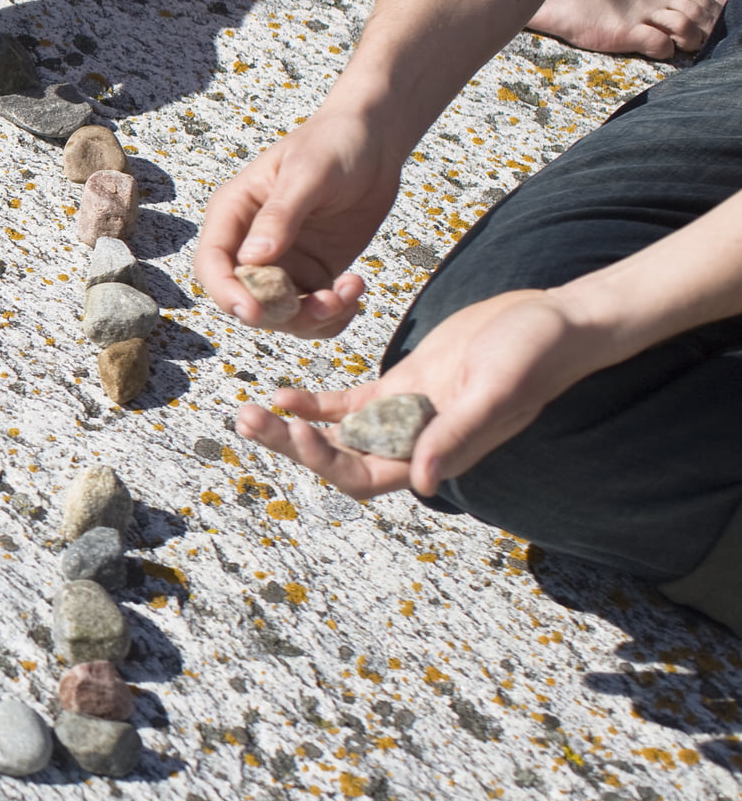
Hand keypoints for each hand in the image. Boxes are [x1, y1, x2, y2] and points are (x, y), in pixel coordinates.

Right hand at [194, 108, 407, 335]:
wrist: (375, 142)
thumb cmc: (332, 144)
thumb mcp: (306, 174)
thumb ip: (279, 216)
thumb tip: (252, 259)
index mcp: (233, 213)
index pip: (213, 263)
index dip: (226, 292)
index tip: (254, 311)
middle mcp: (250, 243)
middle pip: (246, 298)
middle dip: (281, 313)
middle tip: (325, 303)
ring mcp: (283, 261)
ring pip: (281, 314)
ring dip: (313, 318)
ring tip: (348, 294)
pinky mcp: (313, 272)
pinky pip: (314, 311)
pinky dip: (334, 315)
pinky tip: (355, 290)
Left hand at [235, 287, 605, 498]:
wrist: (555, 319)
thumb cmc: (536, 354)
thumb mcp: (496, 388)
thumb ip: (460, 433)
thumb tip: (421, 480)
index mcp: (436, 453)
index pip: (365, 476)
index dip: (325, 462)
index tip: (294, 431)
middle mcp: (415, 443)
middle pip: (338, 460)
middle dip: (290, 445)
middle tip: (245, 419)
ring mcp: (406, 416)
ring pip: (336, 435)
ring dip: (292, 428)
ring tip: (248, 412)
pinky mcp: (404, 387)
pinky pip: (350, 406)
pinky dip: (316, 405)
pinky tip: (283, 395)